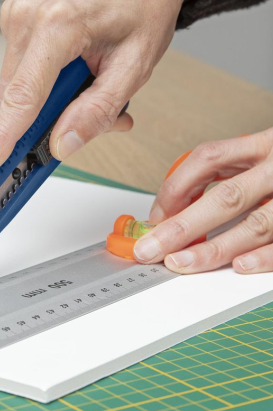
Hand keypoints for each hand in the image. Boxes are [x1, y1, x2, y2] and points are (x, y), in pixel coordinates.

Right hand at [0, 0, 198, 180]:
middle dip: (47, 122)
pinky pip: (21, 74)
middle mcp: (27, 18)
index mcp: (58, 23)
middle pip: (17, 100)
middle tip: (92, 117)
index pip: (21, 97)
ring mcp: (17, 18)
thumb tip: (61, 144)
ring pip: (18, 90)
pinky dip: (45, 88)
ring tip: (91, 85)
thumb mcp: (135, 66)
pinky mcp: (17, 22)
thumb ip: (97, 111)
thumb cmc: (143, 3)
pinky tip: (74, 75)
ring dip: (50, 105)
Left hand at [134, 129, 272, 273]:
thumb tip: (175, 210)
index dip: (175, 187)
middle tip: (151, 249)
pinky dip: (266, 256)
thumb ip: (226, 173)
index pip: (208, 159)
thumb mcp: (261, 154)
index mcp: (264, 144)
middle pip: (227, 196)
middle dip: (183, 227)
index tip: (155, 217)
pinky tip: (238, 266)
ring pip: (257, 223)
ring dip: (216, 248)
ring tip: (183, 263)